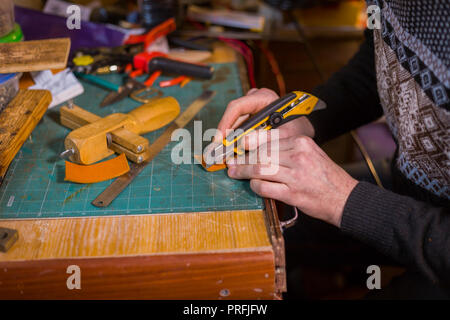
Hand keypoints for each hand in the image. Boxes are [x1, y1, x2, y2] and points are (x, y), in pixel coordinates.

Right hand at [216, 88, 314, 142]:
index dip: (225, 123)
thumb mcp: (282, 136)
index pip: (237, 107)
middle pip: (233, 115)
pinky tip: (232, 151)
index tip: (219, 139)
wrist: (304, 130)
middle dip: (225, 133)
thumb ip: (263, 139)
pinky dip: (235, 138)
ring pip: (234, 121)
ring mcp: (252, 106)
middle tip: (218, 151)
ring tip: (224, 154)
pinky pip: (239, 126)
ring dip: (229, 138)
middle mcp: (255, 98)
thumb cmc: (296, 130)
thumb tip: (242, 143)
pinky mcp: (251, 114)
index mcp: (263, 97)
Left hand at [227, 135, 357, 226]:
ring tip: (234, 173)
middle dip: (243, 159)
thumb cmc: (324, 177)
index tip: (239, 146)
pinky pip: (265, 187)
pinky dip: (255, 186)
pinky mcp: (293, 194)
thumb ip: (287, 150)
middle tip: (232, 163)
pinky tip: (253, 185)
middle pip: (261, 153)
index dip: (249, 142)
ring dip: (243, 172)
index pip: (269, 138)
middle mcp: (299, 156)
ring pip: (260, 169)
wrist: (345, 199)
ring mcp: (296, 176)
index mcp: (303, 143)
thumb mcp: (310, 154)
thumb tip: (257, 150)